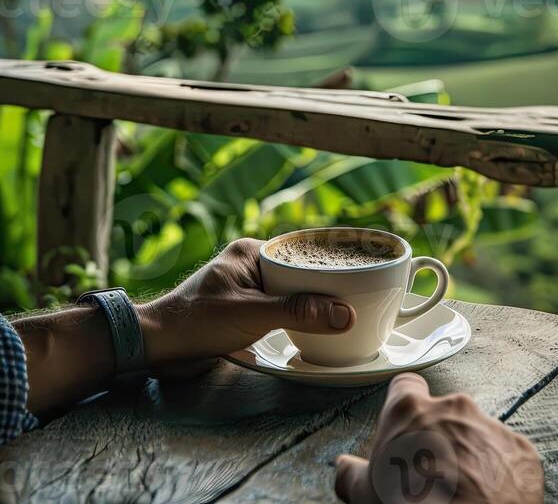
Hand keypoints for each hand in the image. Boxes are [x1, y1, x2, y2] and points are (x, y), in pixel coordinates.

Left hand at [137, 237, 355, 373]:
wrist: (158, 347)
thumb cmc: (197, 321)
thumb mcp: (252, 314)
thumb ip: (298, 312)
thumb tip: (344, 314)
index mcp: (252, 252)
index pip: (300, 250)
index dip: (330, 261)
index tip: (360, 272)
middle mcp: (252, 265)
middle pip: (300, 272)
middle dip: (326, 285)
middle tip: (360, 298)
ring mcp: (249, 288)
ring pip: (292, 292)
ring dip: (313, 304)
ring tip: (346, 313)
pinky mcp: (246, 311)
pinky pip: (281, 309)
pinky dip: (299, 317)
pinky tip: (316, 328)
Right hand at [335, 373, 543, 503]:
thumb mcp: (366, 494)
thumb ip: (350, 474)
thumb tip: (343, 469)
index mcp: (411, 411)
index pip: (405, 387)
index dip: (404, 407)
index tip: (405, 428)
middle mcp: (452, 408)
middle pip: (443, 413)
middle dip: (440, 436)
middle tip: (431, 474)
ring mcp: (489, 427)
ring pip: (477, 434)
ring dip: (471, 455)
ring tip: (462, 491)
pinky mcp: (520, 450)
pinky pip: (506, 456)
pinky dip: (499, 473)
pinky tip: (488, 496)